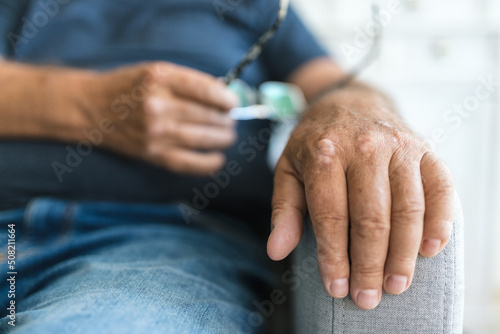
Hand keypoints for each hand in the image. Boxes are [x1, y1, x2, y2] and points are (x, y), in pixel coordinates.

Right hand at [85, 62, 238, 174]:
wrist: (92, 108)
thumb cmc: (128, 87)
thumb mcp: (156, 72)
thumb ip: (188, 81)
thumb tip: (224, 95)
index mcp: (160, 78)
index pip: (207, 90)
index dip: (227, 99)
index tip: (233, 103)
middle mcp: (158, 105)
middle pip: (209, 115)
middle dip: (227, 119)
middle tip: (231, 120)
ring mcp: (155, 132)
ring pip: (204, 138)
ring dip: (224, 138)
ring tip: (228, 135)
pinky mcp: (153, 154)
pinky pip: (189, 163)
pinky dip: (209, 163)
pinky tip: (218, 159)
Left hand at [267, 91, 453, 309]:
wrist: (349, 102)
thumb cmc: (315, 142)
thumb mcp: (288, 169)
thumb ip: (284, 210)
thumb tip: (276, 251)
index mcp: (325, 153)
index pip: (331, 216)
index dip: (334, 257)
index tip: (337, 287)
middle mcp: (364, 147)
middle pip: (371, 219)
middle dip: (369, 265)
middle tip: (367, 297)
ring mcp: (399, 147)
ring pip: (407, 210)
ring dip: (403, 254)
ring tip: (395, 285)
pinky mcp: (425, 149)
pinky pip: (440, 189)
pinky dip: (440, 222)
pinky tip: (430, 250)